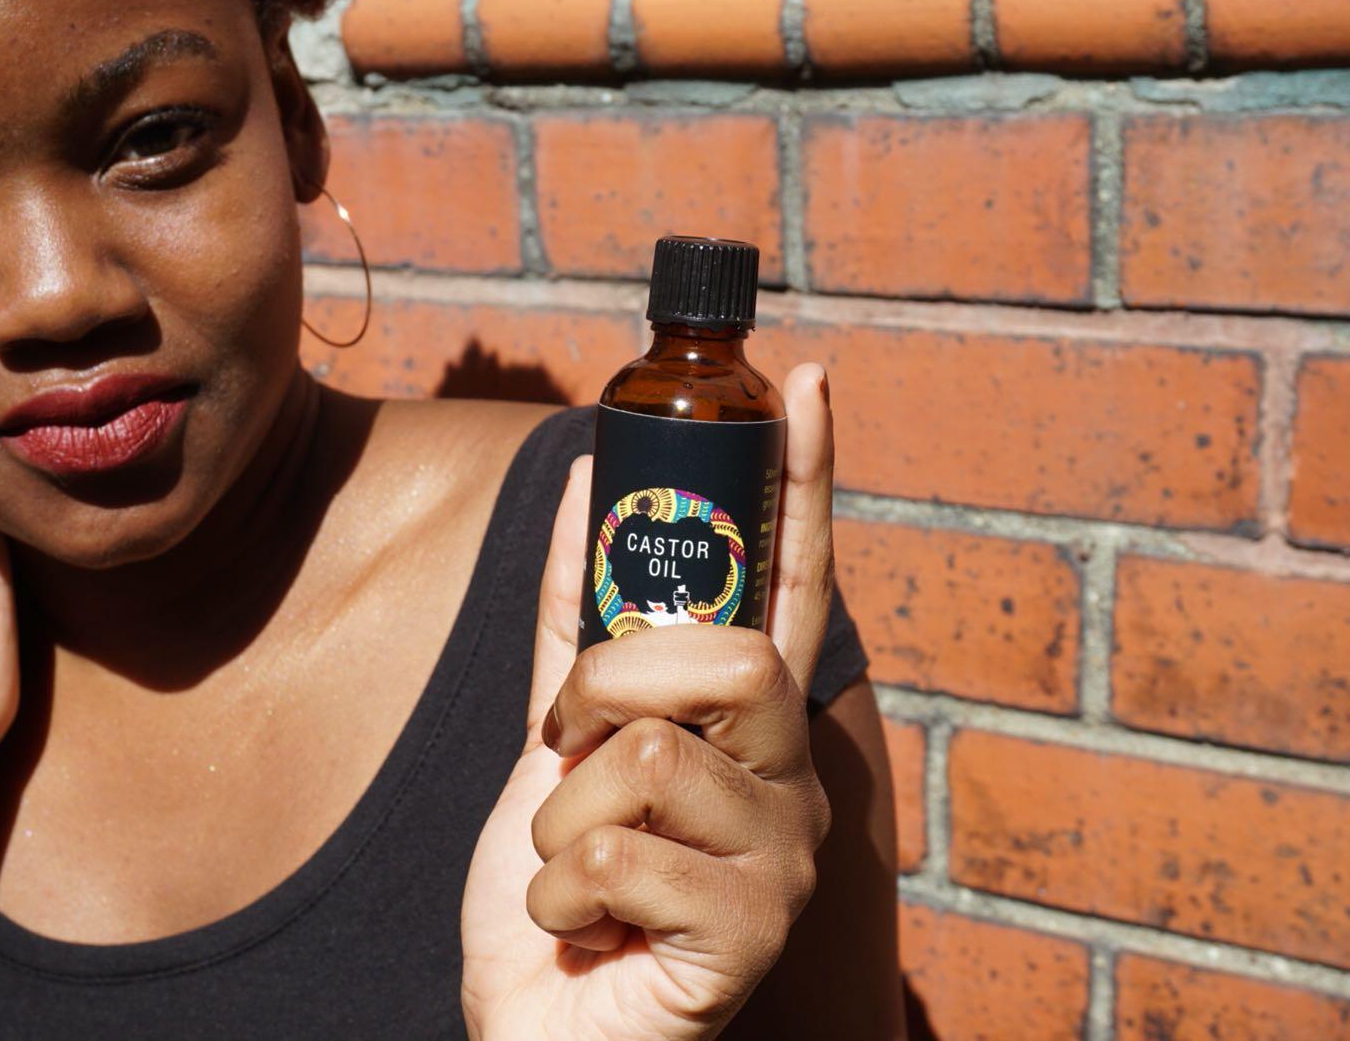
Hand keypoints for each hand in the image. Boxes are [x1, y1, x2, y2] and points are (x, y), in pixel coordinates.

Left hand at [461, 364, 836, 1038]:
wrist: (542, 1025)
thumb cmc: (566, 883)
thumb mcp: (560, 738)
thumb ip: (578, 622)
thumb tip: (590, 478)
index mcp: (751, 725)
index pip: (796, 581)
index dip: (807, 480)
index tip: (813, 379)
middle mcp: (791, 779)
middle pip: (727, 658)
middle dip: (606, 686)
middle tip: (565, 745)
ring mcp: (783, 861)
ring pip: (652, 755)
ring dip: (561, 811)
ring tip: (570, 864)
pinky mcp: (749, 937)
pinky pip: (619, 854)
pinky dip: (555, 891)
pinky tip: (580, 929)